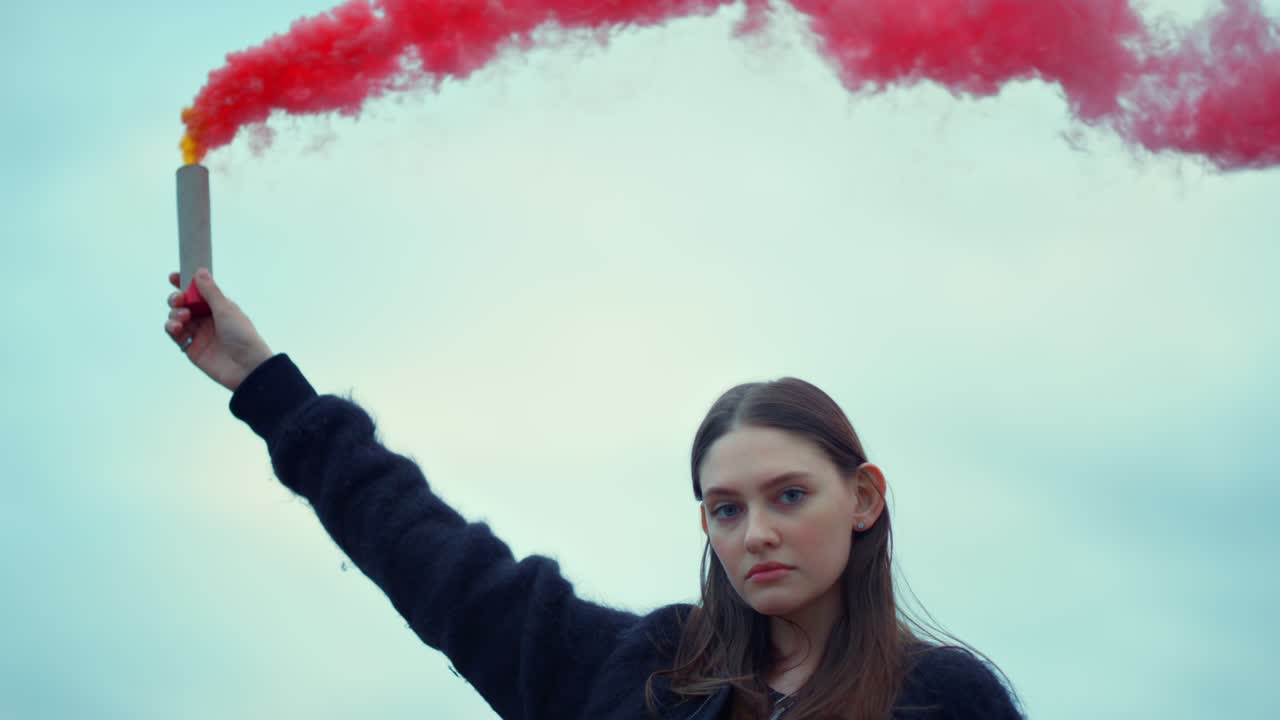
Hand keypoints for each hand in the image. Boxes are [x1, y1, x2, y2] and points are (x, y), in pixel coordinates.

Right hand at [164, 269, 273, 391]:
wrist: (247, 367)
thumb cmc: (243, 337)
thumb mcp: (226, 310)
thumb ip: (210, 292)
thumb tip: (199, 271)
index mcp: (219, 307)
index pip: (199, 291)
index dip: (184, 283)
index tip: (173, 276)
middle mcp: (208, 319)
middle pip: (184, 303)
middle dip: (177, 298)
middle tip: (179, 299)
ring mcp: (199, 333)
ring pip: (177, 317)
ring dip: (174, 313)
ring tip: (183, 316)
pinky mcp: (191, 348)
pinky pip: (175, 334)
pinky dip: (172, 327)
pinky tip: (175, 326)